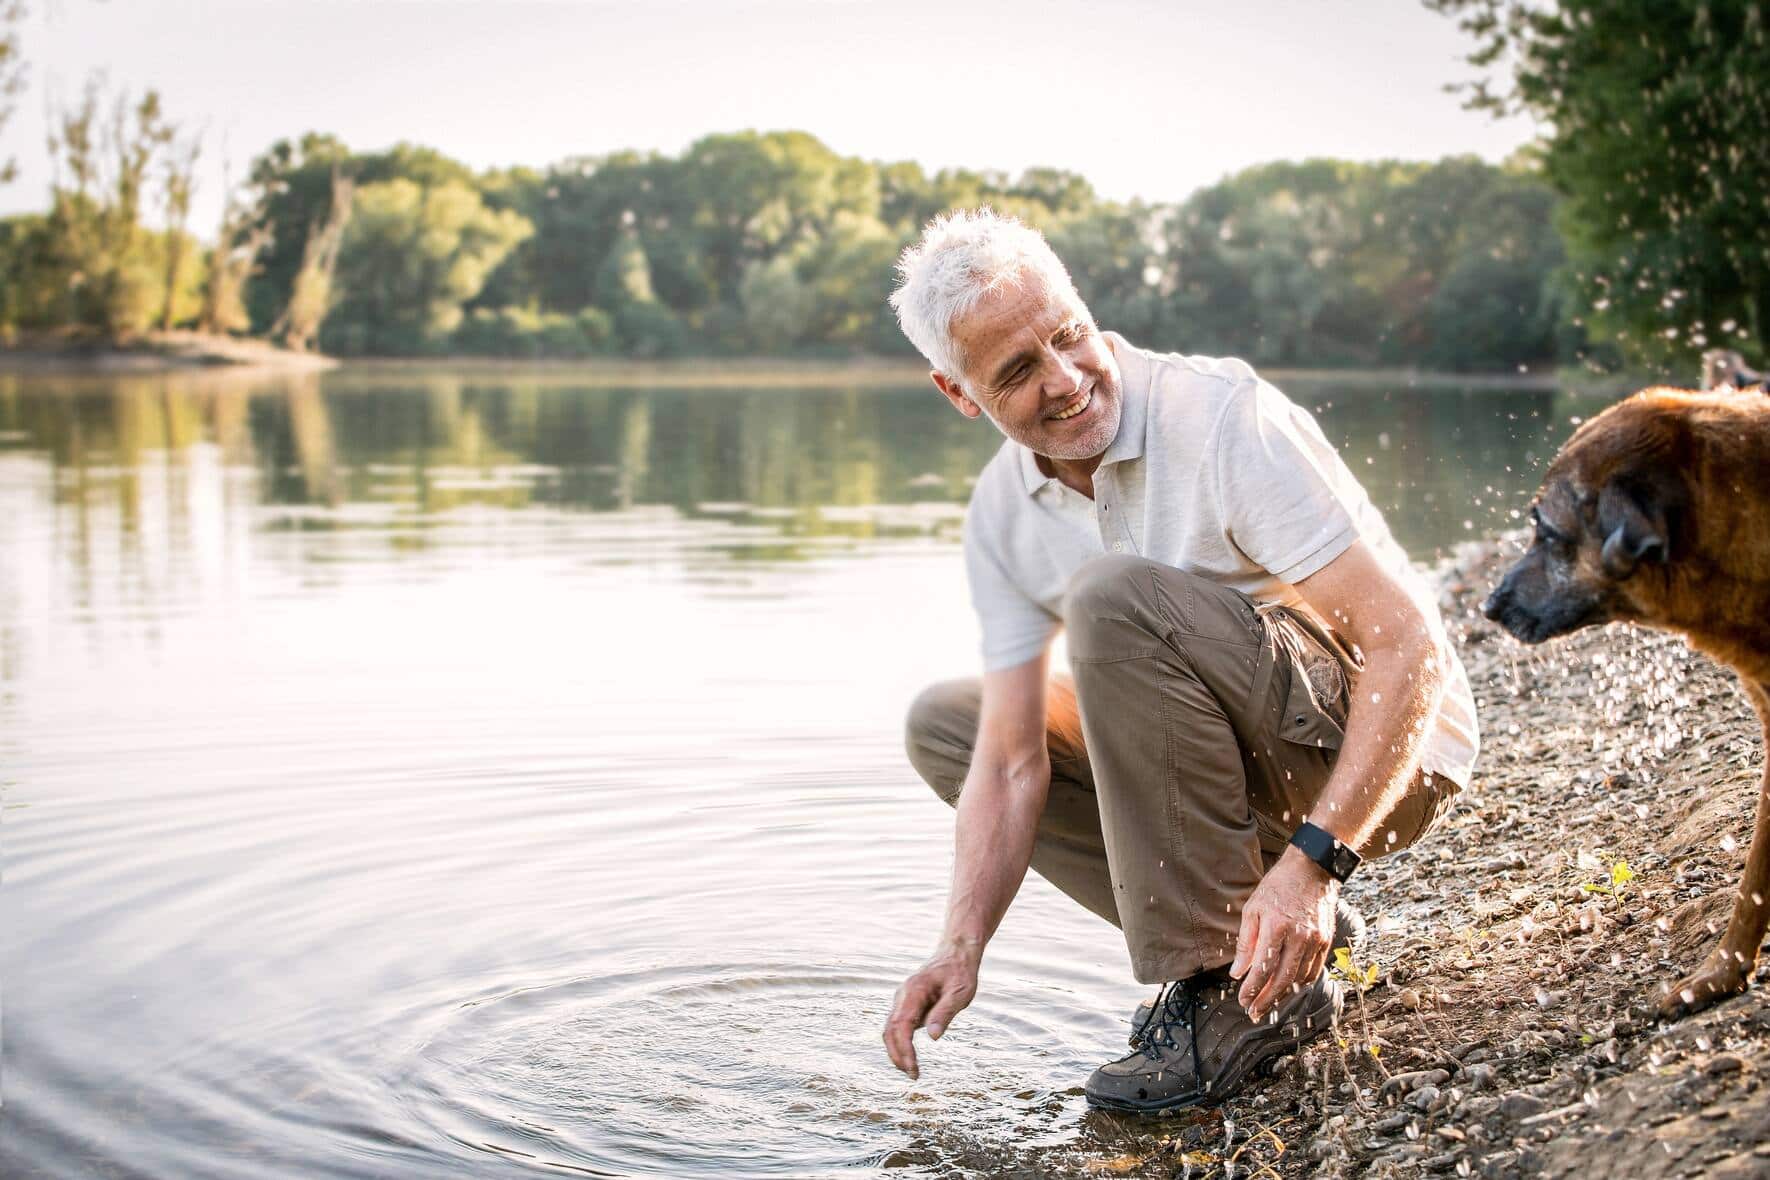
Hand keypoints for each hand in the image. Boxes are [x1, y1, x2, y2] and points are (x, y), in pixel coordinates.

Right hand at [882, 942, 980, 1079]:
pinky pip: (897, 1026)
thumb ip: (945, 1013)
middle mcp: (903, 996)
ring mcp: (903, 1000)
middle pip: (890, 1030)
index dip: (904, 1050)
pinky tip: (909, 1057)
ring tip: (911, 1071)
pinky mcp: (907, 1004)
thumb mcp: (960, 993)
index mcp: (914, 992)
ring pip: (890, 1029)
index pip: (901, 1026)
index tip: (913, 1068)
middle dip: (897, 1055)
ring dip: (896, 1051)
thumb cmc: (960, 973)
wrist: (956, 954)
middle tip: (913, 1076)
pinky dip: (900, 1043)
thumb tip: (933, 1037)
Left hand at [1229, 848, 1337, 1022]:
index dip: (1252, 989)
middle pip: (1283, 979)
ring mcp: (1315, 940)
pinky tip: (1288, 987)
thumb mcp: (1253, 908)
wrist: (1312, 870)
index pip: (1262, 967)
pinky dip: (1300, 982)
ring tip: (1268, 1002)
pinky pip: (1313, 970)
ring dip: (1283, 994)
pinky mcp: (1326, 940)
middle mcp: (1298, 936)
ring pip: (1299, 978)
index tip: (1243, 1001)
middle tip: (1254, 1013)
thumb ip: (1246, 942)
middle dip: (1267, 1000)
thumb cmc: (1278, 887)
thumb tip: (1238, 971)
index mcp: (1276, 926)